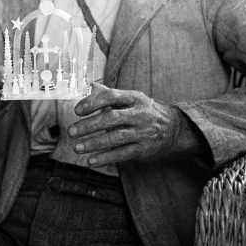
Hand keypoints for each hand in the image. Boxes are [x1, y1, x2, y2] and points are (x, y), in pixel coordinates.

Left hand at [67, 83, 188, 166]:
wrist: (173, 127)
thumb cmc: (144, 111)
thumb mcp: (131, 98)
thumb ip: (110, 94)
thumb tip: (87, 86)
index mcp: (133, 98)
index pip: (111, 96)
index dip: (93, 102)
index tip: (77, 110)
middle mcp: (139, 114)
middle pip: (111, 118)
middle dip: (89, 125)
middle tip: (71, 131)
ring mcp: (142, 132)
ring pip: (116, 137)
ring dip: (94, 143)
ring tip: (77, 147)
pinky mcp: (144, 149)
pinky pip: (123, 153)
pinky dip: (106, 158)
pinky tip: (91, 160)